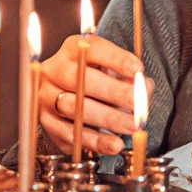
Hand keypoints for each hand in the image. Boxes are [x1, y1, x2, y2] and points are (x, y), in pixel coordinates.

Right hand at [35, 33, 139, 156]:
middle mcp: (54, 70)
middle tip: (137, 103)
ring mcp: (46, 96)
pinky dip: (95, 141)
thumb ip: (129, 78)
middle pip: (79, 78)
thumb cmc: (96, 82)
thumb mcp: (113, 72)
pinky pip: (70, 134)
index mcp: (72, 51)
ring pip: (73, 107)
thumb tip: (144, 89)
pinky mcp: (47, 122)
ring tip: (131, 125)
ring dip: (106, 118)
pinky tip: (115, 144)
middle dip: (112, 91)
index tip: (137, 69)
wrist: (68, 98)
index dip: (115, 59)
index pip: (92, 48)